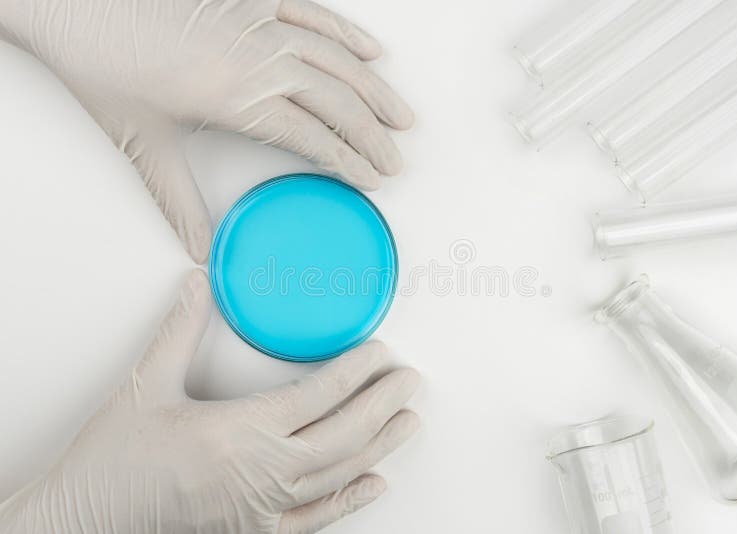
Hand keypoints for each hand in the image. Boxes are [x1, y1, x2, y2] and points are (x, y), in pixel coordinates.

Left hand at [0, 0, 413, 261]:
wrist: (72, 3)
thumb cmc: (102, 63)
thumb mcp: (143, 141)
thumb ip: (178, 200)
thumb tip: (197, 245)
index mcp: (236, 98)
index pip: (313, 137)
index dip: (349, 161)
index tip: (371, 179)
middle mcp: (258, 58)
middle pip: (337, 102)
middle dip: (373, 136)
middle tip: (396, 160)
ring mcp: (258, 23)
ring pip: (337, 60)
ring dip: (375, 90)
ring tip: (401, 116)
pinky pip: (314, 13)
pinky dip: (347, 34)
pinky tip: (371, 53)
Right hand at [0, 270, 420, 533]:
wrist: (84, 522)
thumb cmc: (114, 461)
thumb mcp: (144, 386)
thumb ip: (178, 330)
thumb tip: (198, 284)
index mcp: (241, 430)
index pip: (318, 394)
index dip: (356, 371)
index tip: (380, 352)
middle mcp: (262, 471)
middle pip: (344, 434)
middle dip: (383, 405)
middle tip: (410, 380)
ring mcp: (264, 507)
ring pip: (340, 474)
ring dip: (380, 446)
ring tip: (409, 422)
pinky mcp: (257, 531)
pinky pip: (318, 518)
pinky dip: (351, 500)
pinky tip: (375, 484)